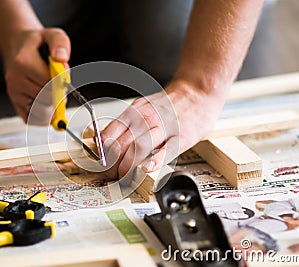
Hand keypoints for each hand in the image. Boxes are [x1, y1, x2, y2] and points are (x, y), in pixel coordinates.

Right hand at [3, 28, 70, 122]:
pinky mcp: (15, 103)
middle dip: (58, 95)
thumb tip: (62, 58)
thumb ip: (60, 43)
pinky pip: (31, 119)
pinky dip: (43, 117)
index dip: (62, 85)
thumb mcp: (52, 34)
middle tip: (60, 88)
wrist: (17, 46)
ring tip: (53, 94)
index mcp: (23, 62)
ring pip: (40, 111)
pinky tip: (47, 106)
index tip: (64, 80)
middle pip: (46, 99)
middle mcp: (15, 80)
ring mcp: (14, 93)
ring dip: (52, 107)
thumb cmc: (37, 43)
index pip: (49, 83)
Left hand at [101, 79, 225, 178]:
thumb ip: (125, 124)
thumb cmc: (169, 105)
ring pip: (138, 148)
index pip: (110, 133)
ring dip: (127, 167)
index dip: (102, 153)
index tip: (101, 163)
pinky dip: (155, 161)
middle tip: (111, 175)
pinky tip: (147, 168)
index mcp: (134, 112)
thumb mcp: (142, 107)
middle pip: (121, 144)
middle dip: (113, 165)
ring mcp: (164, 128)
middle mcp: (147, 118)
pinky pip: (166, 151)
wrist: (197, 92)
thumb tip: (103, 140)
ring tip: (124, 177)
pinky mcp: (181, 137)